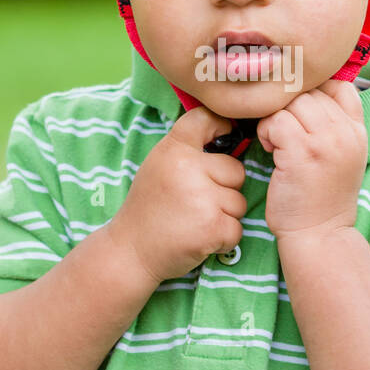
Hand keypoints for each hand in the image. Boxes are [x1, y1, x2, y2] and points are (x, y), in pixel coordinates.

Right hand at [115, 106, 247, 282]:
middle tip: (196, 202)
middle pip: (236, 170)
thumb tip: (227, 130)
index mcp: (173, 149)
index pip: (206, 118)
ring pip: (239, 202)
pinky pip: (237, 228)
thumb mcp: (159, 165)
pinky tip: (199, 237)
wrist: (131, 251)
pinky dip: (223, 237)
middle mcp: (188, 168)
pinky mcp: (213, 227)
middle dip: (225, 188)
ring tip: (194, 220)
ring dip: (224, 215)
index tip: (222, 136)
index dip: (221, 126)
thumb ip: (187, 149)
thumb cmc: (150, 207)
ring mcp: (202, 198)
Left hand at [256, 79, 367, 240]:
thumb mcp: (343, 156)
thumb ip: (335, 124)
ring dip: (276, 118)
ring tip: (277, 142)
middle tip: (283, 133)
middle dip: (289, 107)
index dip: (314, 92)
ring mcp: (325, 141)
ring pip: (291, 103)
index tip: (300, 115)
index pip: (339, 85)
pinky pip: (276, 120)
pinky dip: (267, 132)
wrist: (320, 234)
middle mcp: (345, 133)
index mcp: (357, 131)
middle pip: (310, 91)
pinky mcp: (301, 152)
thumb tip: (308, 92)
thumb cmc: (322, 196)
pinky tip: (271, 150)